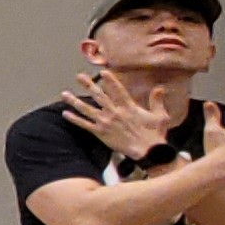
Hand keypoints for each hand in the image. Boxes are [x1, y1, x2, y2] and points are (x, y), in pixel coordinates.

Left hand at [59, 70, 180, 161]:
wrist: (148, 152)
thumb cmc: (155, 135)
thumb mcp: (160, 116)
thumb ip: (157, 101)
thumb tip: (159, 88)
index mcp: (128, 106)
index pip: (117, 89)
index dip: (110, 80)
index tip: (102, 72)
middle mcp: (115, 112)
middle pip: (98, 96)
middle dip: (88, 85)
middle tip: (79, 76)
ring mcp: (106, 122)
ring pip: (87, 109)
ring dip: (74, 101)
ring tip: (64, 94)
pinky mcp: (101, 133)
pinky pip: (84, 125)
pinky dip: (74, 119)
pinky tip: (65, 114)